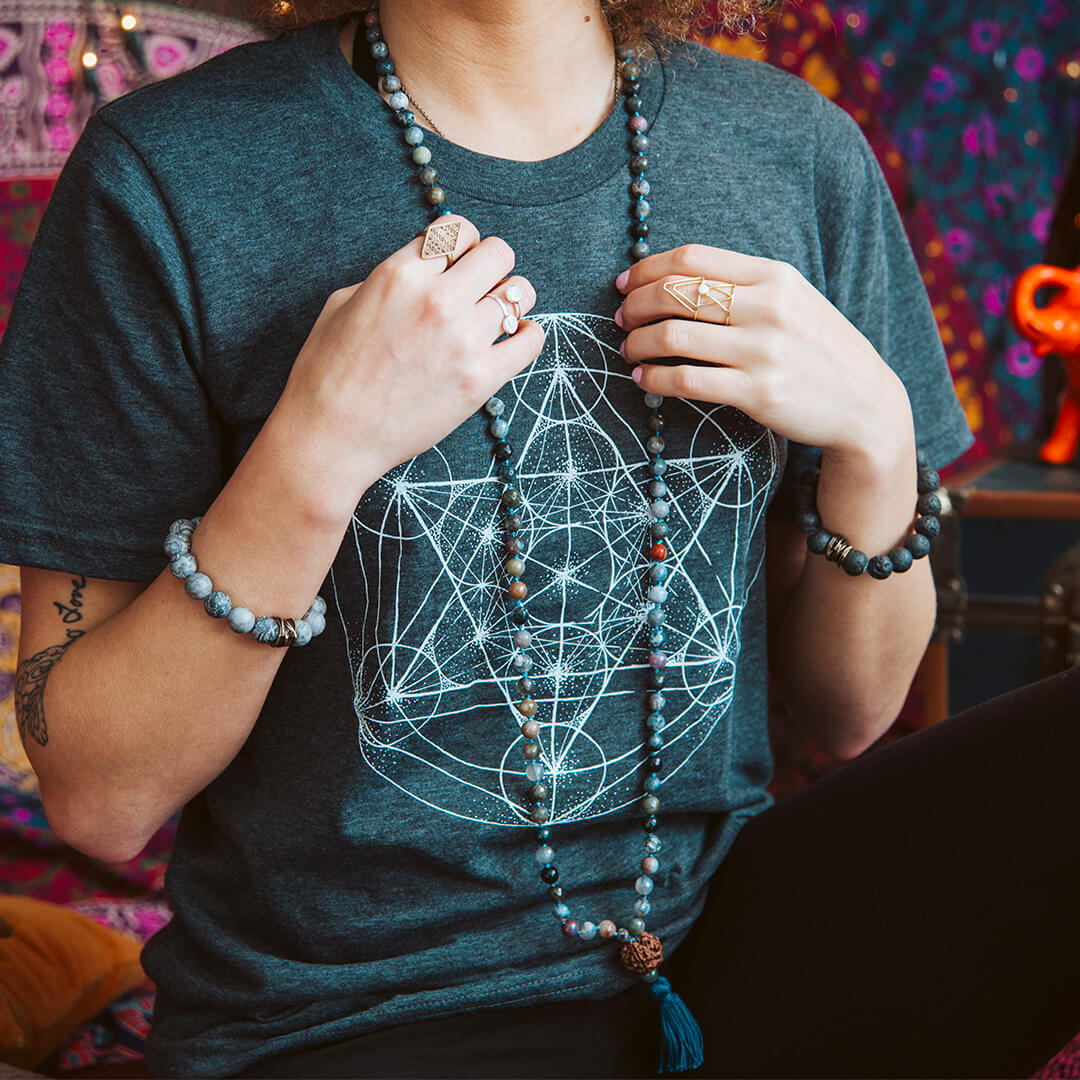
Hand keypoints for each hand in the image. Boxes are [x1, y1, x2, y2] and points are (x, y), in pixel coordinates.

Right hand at [275, 215, 544, 506]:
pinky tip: (513, 341)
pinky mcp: (480, 380)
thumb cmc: (327, 372)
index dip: (462, 243)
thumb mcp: (344, 303)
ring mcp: (463, 340)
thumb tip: (426, 270)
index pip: (457, 230)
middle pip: (499, 252)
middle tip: (480, 288)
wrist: (331, 435)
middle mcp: (437, 300)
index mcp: (400, 273)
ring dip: (511, 299)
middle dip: (491, 265)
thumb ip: (391, 278)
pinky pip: (531, 341)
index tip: (458, 262)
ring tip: (495, 317)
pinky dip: (527, 336)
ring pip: (521, 291)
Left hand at [615, 245, 912, 460]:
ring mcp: (763, 351)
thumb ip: (743, 287)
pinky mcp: (757, 393)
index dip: (647, 270)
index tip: (625, 285)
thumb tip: (673, 281)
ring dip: (637, 343)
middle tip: (622, 320)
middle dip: (635, 305)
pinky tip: (644, 379)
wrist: (865, 404)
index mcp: (774, 276)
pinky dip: (654, 378)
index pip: (692, 258)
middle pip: (675, 292)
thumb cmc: (818, 350)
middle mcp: (768, 307)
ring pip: (673, 336)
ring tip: (628, 351)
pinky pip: (686, 380)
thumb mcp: (793, 301)